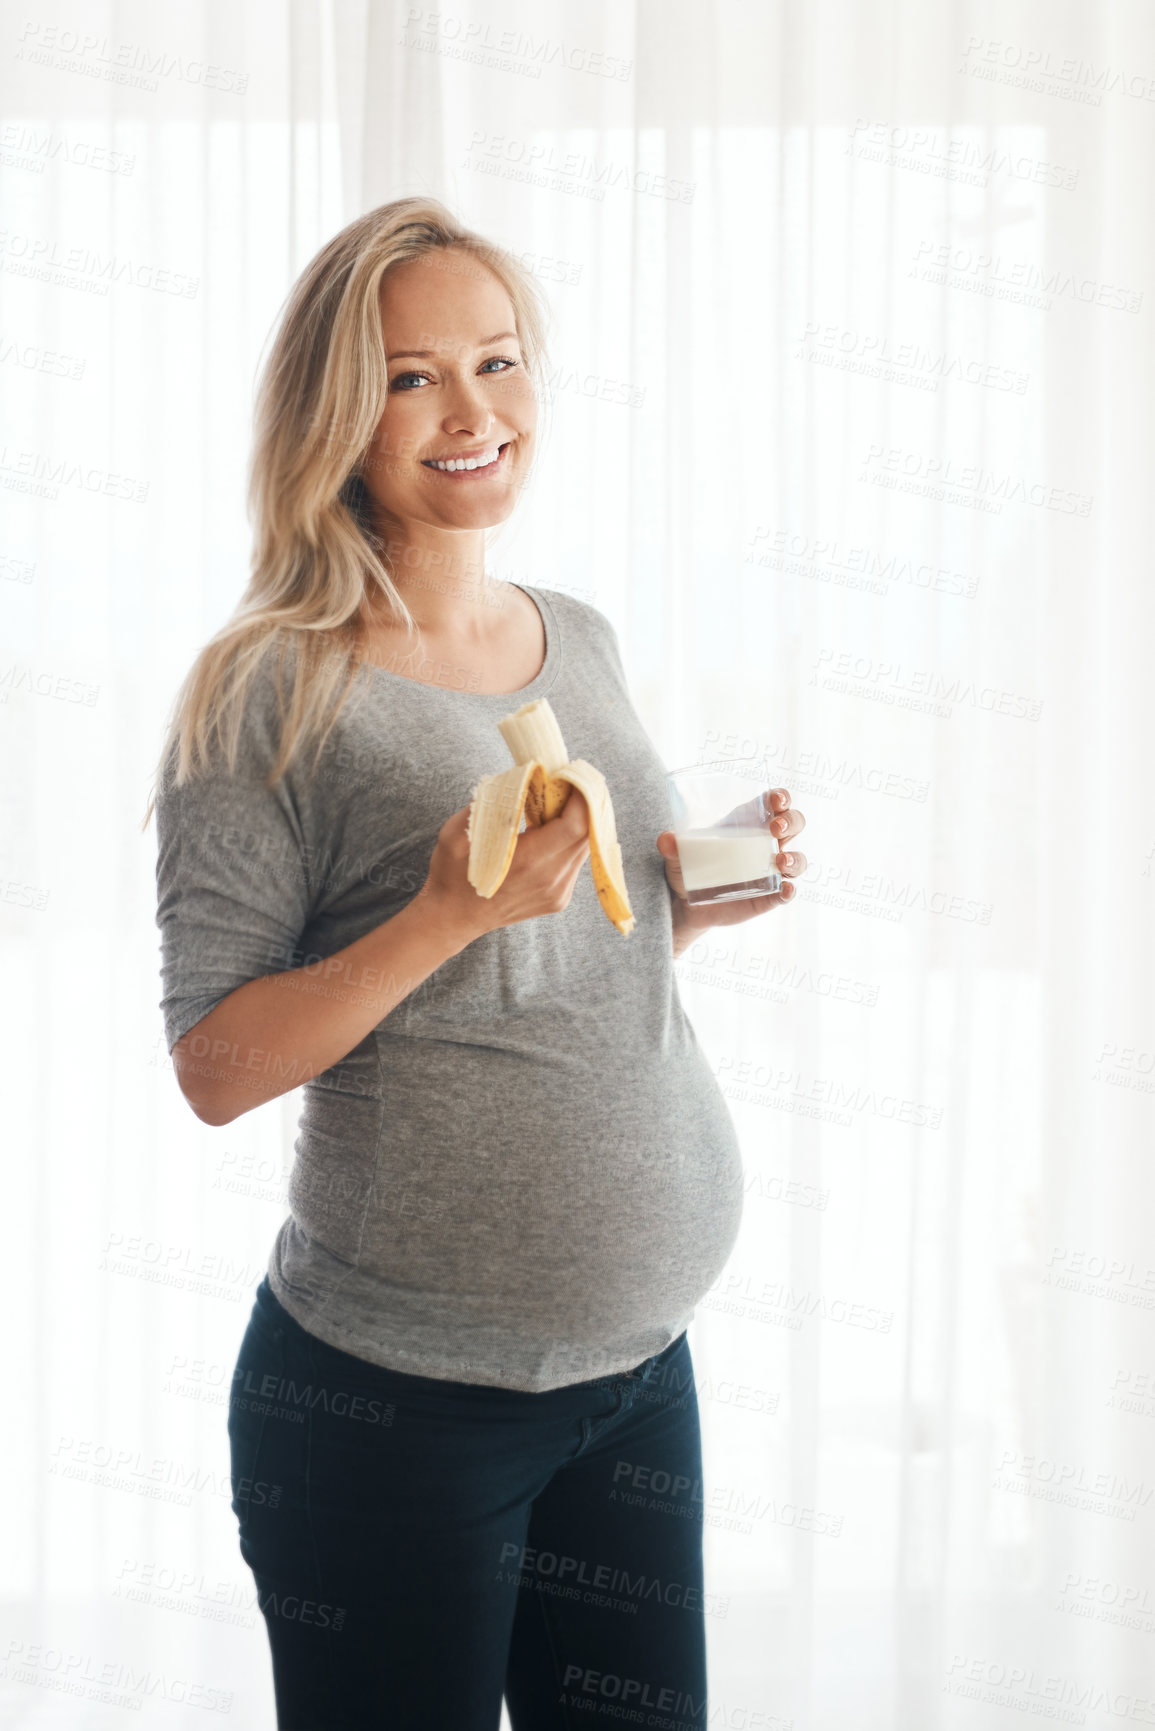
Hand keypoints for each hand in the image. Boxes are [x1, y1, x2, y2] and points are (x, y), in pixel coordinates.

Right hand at [417, 792, 591, 945]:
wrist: (452, 919)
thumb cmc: (451, 874)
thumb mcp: (458, 832)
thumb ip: (489, 802)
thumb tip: (517, 777)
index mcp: (528, 862)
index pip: (575, 826)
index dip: (581, 797)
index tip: (570, 775)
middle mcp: (550, 880)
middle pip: (586, 835)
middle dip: (582, 805)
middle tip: (567, 782)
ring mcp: (557, 893)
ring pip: (583, 849)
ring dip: (577, 823)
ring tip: (558, 804)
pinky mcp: (558, 899)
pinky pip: (574, 863)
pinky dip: (568, 842)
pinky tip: (550, 832)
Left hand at [656, 787, 805, 954]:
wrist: (685, 905)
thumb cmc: (688, 868)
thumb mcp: (678, 855)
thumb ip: (672, 847)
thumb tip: (666, 839)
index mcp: (749, 822)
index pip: (776, 803)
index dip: (781, 798)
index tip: (776, 800)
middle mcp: (766, 843)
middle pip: (794, 825)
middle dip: (790, 822)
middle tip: (775, 829)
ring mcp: (771, 871)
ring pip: (797, 859)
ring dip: (794, 858)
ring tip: (780, 861)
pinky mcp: (769, 896)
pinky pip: (786, 893)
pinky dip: (789, 892)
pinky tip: (785, 890)